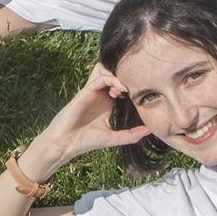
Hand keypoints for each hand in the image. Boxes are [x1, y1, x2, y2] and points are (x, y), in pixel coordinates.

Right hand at [34, 63, 151, 167]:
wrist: (66, 143)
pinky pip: (100, 78)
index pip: (119, 85)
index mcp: (106, 103)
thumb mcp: (114, 138)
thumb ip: (131, 135)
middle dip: (124, 77)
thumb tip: (150, 131)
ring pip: (105, 72)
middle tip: (132, 89)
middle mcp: (99, 95)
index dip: (130, 86)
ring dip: (117, 77)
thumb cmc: (86, 141)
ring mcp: (92, 92)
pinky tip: (120, 90)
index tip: (138, 96)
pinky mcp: (85, 91)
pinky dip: (111, 80)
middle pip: (111, 75)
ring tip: (126, 89)